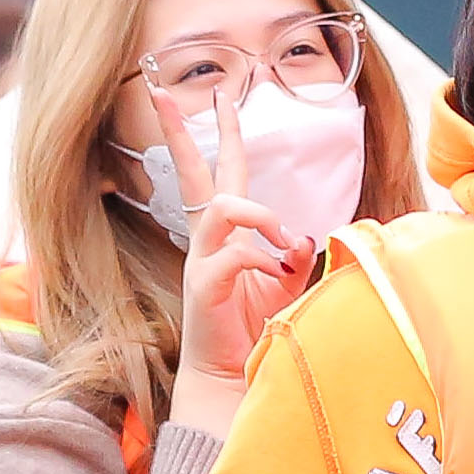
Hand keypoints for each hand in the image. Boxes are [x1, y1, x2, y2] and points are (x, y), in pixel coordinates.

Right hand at [160, 94, 314, 434]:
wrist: (232, 380)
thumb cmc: (257, 332)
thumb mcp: (288, 287)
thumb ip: (295, 257)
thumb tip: (301, 235)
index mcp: (230, 234)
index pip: (225, 172)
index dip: (223, 133)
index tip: (221, 96)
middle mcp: (209, 241)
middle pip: (195, 173)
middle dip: (181, 131)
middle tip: (171, 93)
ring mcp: (202, 262)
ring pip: (221, 206)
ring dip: (258, 213)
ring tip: (281, 235)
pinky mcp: (204, 288)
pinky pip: (236, 256)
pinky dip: (263, 261)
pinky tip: (277, 278)